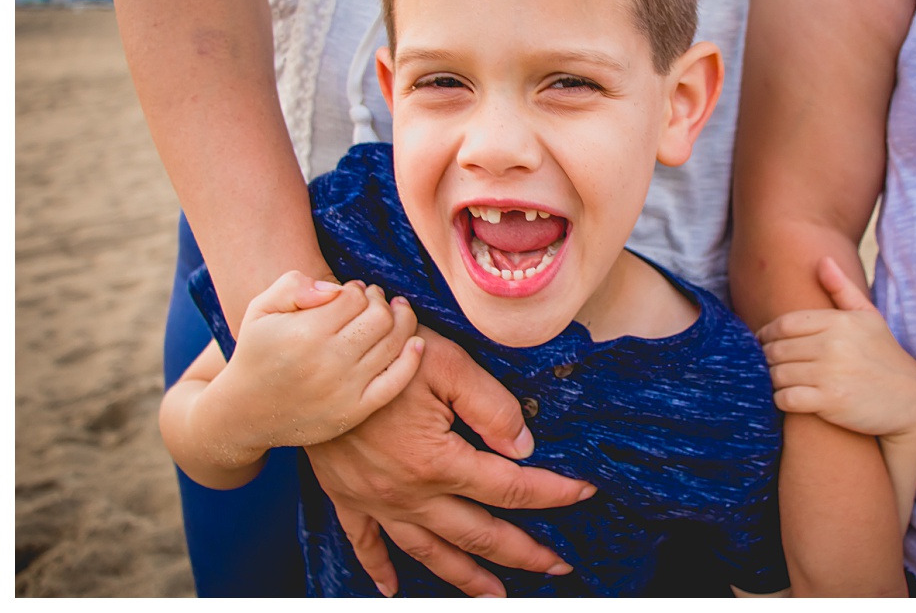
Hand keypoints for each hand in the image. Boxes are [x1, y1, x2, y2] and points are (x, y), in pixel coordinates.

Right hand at [216, 271, 423, 449]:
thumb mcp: (261, 310)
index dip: (358, 289)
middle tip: (376, 299)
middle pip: (380, 317)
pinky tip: (416, 342)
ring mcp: (345, 389)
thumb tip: (337, 289)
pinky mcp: (355, 411)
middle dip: (381, 302)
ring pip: (394, 344)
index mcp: (304, 333)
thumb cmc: (256, 352)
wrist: (244, 413)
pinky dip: (412, 358)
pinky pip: (397, 380)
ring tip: (396, 312)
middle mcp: (328, 362)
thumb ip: (293, 286)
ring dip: (402, 321)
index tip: (353, 291)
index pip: (353, 298)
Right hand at [304, 328, 595, 597]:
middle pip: (478, 534)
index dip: (552, 492)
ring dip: (467, 578)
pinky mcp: (346, 498)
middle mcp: (408, 493)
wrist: (307, 364)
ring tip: (497, 596)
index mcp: (437, 461)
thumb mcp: (446, 363)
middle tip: (558, 565)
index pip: (510, 487)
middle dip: (523, 553)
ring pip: (430, 552)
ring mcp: (375, 501)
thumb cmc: (381, 352)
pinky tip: (393, 589)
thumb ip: (491, 405)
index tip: (583, 493)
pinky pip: (365, 544)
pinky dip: (380, 570)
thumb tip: (524, 446)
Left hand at [758, 257, 915, 443]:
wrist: (911, 400)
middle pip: (777, 349)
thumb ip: (842, 289)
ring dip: (774, 379)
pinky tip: (791, 397)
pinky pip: (786, 398)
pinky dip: (782, 399)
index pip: (785, 324)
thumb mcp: (868, 317)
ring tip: (782, 379)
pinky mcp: (830, 402)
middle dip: (769, 357)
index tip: (765, 342)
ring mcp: (831, 374)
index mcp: (839, 322)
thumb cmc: (883, 354)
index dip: (768, 333)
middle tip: (773, 363)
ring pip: (778, 374)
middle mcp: (834, 345)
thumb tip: (822, 260)